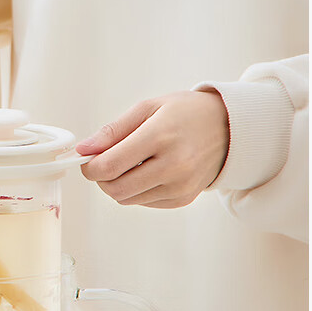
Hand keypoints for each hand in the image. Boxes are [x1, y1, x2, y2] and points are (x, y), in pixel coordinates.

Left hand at [76, 90, 229, 207]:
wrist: (228, 128)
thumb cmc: (185, 113)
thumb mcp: (148, 108)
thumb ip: (112, 131)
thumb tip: (83, 150)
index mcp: (161, 136)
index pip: (110, 166)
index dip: (90, 167)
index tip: (88, 160)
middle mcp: (173, 165)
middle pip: (115, 189)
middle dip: (101, 179)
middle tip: (105, 163)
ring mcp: (179, 186)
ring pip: (127, 199)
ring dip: (119, 184)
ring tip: (132, 163)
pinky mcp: (182, 199)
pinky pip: (143, 202)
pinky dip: (137, 190)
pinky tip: (150, 171)